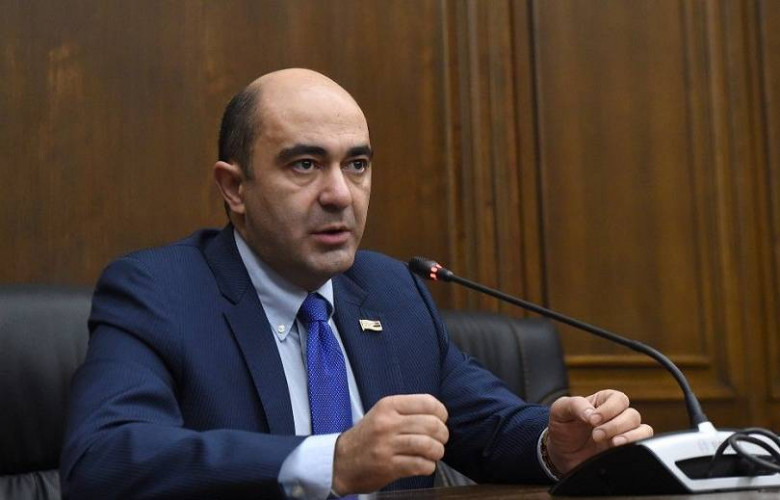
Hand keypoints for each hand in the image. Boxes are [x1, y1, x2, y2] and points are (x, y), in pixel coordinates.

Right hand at [331, 394, 448, 494]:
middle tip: (441, 440)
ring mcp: (387, 446)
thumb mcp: (382, 414)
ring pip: (428, 445)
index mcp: (388, 406)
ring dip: (438, 451)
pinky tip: (424, 465)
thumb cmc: (367, 437)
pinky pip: (420, 465)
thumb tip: (438, 416)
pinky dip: (429, 466)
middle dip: (443, 434)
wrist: (340, 461)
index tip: (441, 420)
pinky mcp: (388, 467)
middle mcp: (388, 423)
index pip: (427, 402)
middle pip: (431, 425)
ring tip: (434, 453)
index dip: (441, 413)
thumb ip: (407, 411)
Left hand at [546, 389, 652, 474]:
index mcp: (603, 402)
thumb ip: (574, 405)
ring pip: (643, 430)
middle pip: (632, 415)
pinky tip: (617, 450)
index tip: (593, 420)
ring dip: (629, 437)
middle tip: (596, 435)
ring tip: (612, 444)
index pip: (618, 399)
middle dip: (614, 426)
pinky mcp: (626, 450)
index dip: (609, 409)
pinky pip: (642, 445)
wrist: (561, 454)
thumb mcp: (560, 411)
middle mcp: (617, 416)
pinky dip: (635, 446)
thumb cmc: (562, 428)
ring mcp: (623, 434)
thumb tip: (591, 413)